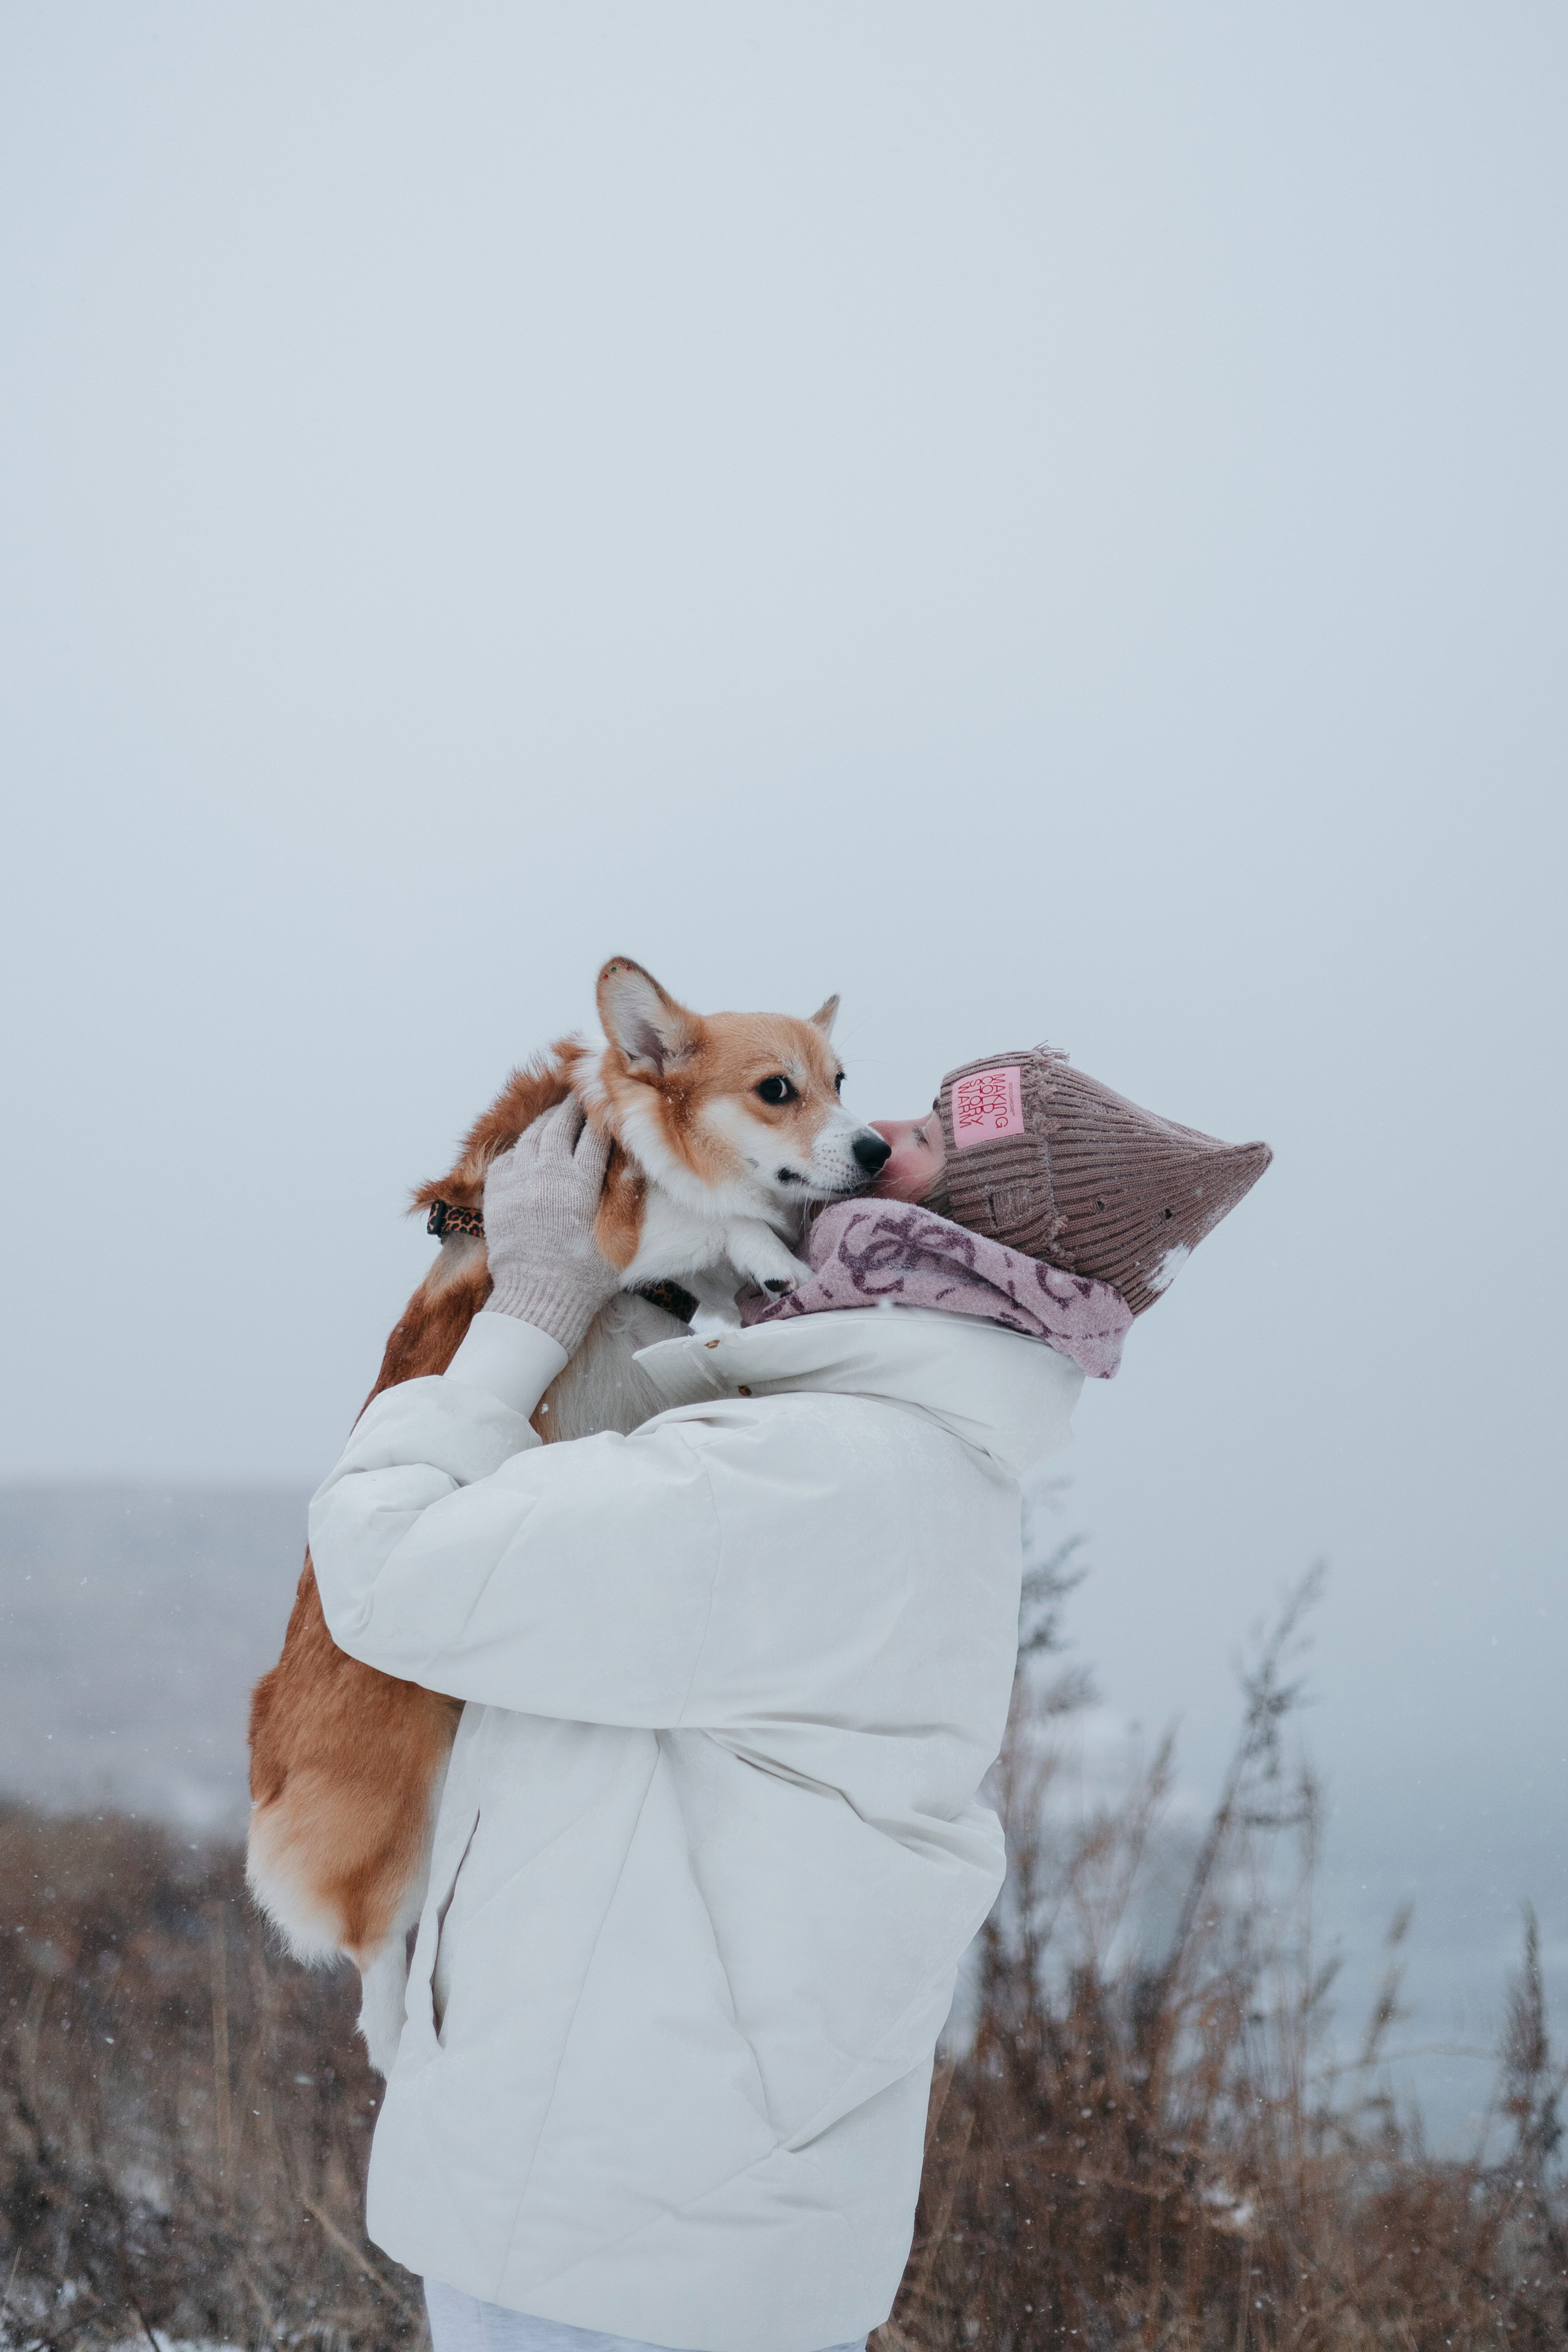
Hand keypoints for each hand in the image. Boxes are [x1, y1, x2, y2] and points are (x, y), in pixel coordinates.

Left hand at [482, 1097, 619, 1353]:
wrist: (537, 1299)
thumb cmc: (583, 1278)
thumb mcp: (615, 1239)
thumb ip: (623, 1202)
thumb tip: (634, 1172)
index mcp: (579, 1186)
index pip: (594, 1138)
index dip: (602, 1118)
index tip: (608, 1106)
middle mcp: (546, 1177)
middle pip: (560, 1127)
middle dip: (572, 1109)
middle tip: (581, 1097)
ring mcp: (517, 1184)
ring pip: (531, 1138)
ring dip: (546, 1123)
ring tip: (556, 1116)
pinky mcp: (496, 1197)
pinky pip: (506, 1160)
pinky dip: (519, 1150)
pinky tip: (527, 1150)